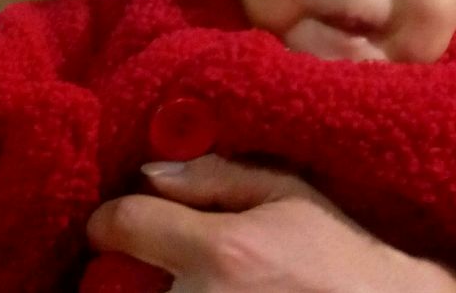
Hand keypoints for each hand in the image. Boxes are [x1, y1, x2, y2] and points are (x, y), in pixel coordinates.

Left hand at [87, 155, 455, 292]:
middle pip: (119, 283)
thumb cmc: (345, 256)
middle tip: (159, 257)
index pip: (123, 225)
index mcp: (223, 253)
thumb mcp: (290, 194)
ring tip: (199, 283)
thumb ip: (215, 176)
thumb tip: (149, 173)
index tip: (114, 219)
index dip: (110, 217)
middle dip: (129, 266)